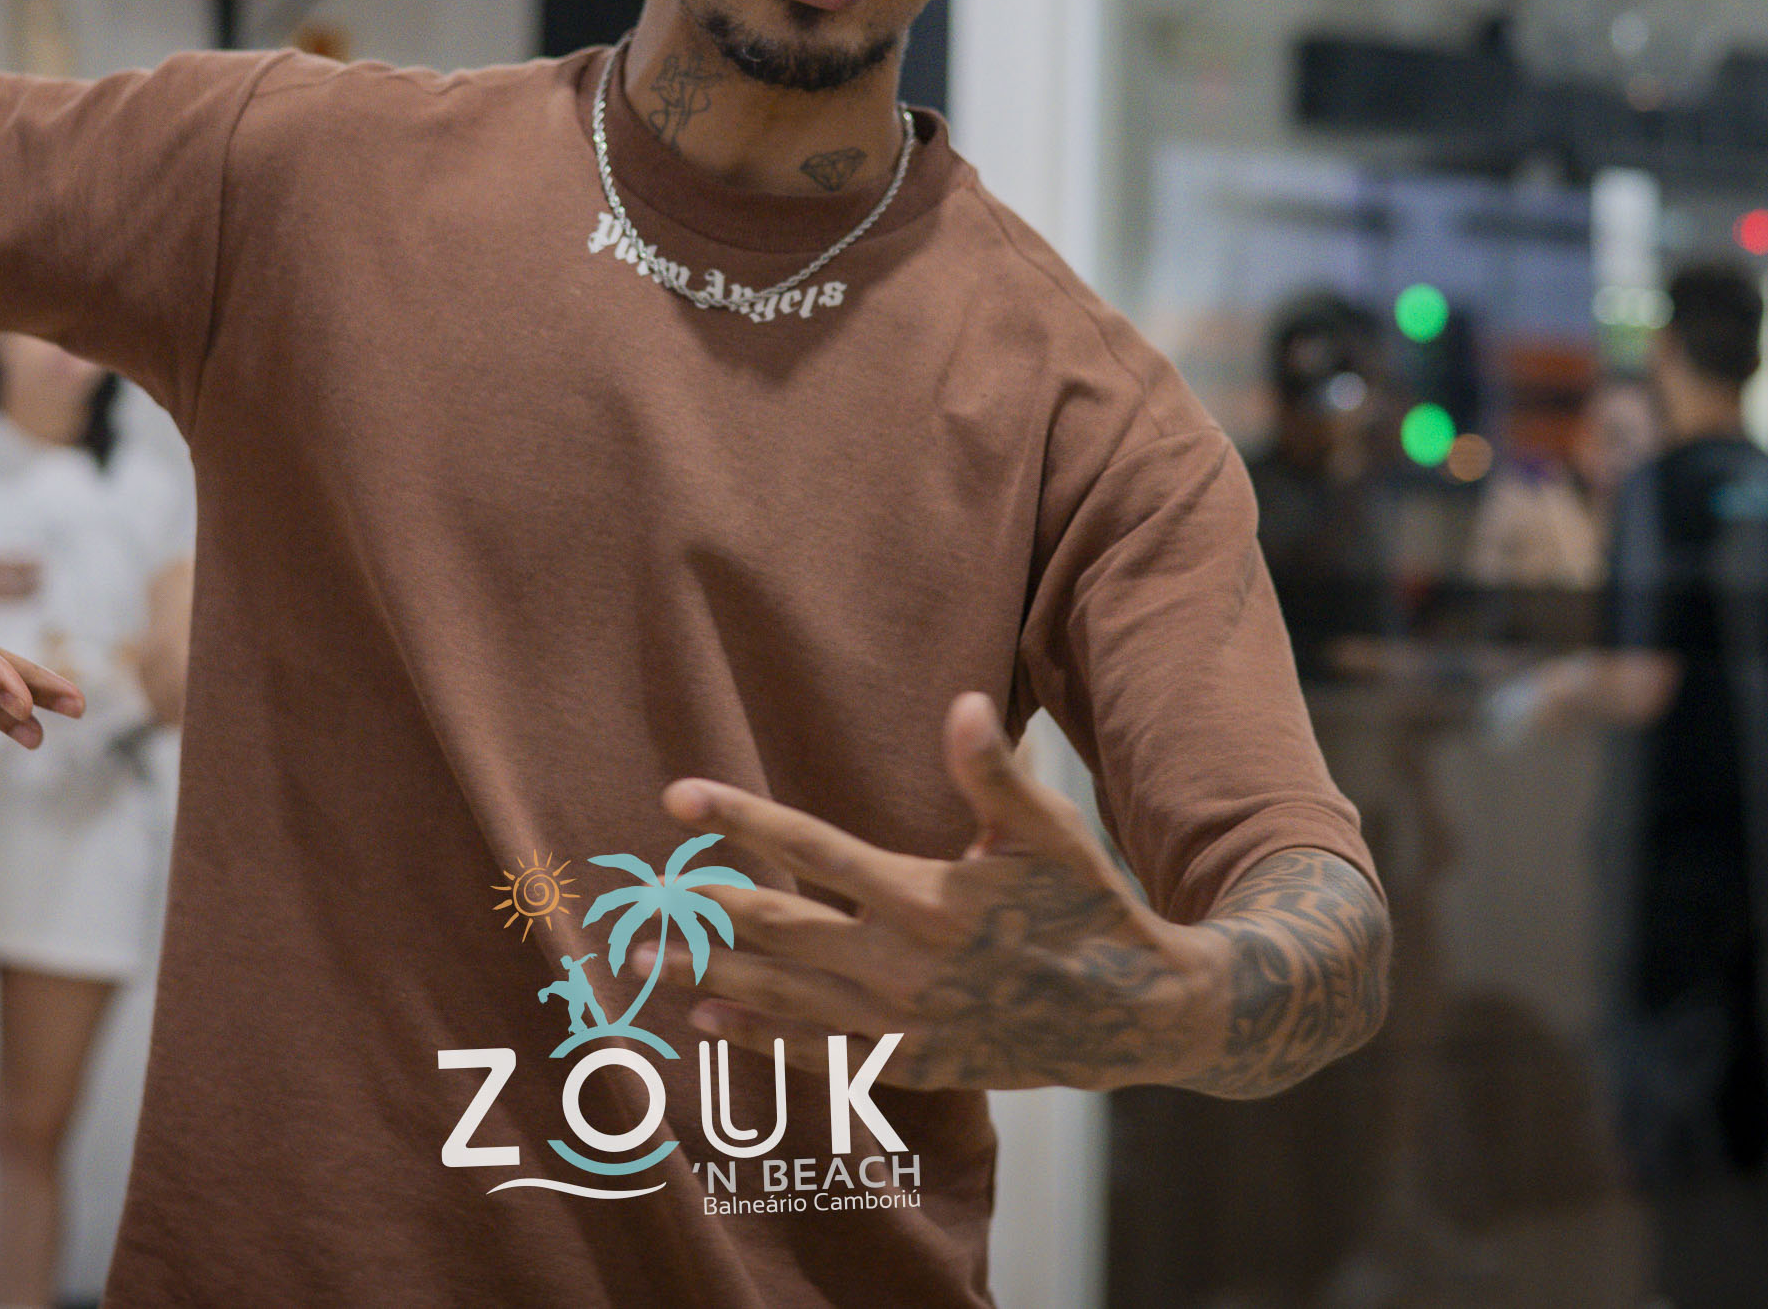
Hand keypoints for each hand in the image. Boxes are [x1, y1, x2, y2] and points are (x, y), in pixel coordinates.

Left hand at [650, 692, 1215, 1093]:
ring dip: (708, 972)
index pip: (810, 848)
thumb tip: (967, 703)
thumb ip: (993, 774)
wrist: (1132, 1013)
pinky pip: (816, 1053)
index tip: (679, 797)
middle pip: (776, 926)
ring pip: (782, 993)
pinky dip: (758, 1037)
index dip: (741, 818)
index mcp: (923, 896)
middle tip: (635, 895)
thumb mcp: (1047, 832)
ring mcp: (899, 1021)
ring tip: (643, 957)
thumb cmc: (1087, 905)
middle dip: (700, 908)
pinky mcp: (909, 1063)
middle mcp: (899, 963)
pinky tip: (708, 1019)